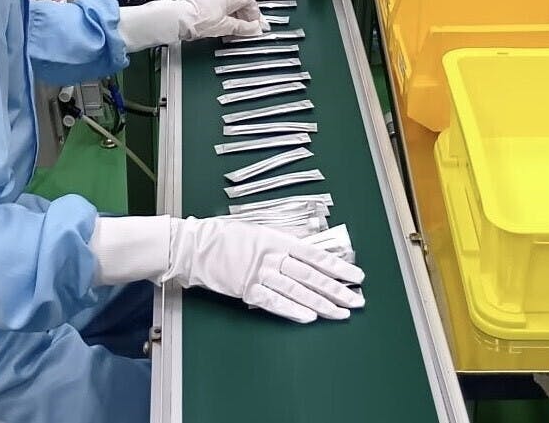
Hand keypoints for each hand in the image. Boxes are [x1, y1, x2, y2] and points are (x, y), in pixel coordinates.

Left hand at [116, 0, 266, 50]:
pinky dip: (225, 18)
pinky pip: (219, 9)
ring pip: (229, 6)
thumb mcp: (226, 26)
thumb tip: (254, 29)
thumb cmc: (198, 19)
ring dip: (235, 18)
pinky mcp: (202, 3)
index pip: (250, 1)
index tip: (257, 25)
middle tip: (249, 30)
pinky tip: (223, 28)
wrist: (177, 20)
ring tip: (235, 32)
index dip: (256, 14)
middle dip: (246, 17)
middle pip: (240, 3)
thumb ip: (243, 28)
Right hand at [168, 216, 363, 322]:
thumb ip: (280, 243)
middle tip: (356, 300)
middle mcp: (271, 256)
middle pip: (311, 275)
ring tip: (340, 312)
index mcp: (276, 239)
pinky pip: (273, 302)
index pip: (314, 255)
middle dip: (336, 289)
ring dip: (321, 303)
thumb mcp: (256, 231)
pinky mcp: (245, 289)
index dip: (337, 267)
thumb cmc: (222, 236)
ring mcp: (258, 273)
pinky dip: (291, 310)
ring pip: (297, 290)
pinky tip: (308, 317)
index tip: (356, 276)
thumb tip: (306, 252)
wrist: (191, 246)